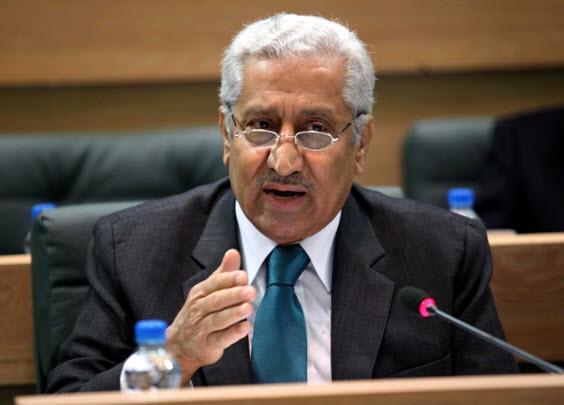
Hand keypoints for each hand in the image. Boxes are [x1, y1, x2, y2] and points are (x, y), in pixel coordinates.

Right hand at [166, 249, 254, 382]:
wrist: (180, 344)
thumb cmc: (199, 313)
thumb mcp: (208, 291)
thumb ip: (223, 273)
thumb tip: (233, 252)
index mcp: (200, 293)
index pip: (214, 284)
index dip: (228, 279)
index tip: (243, 276)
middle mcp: (199, 309)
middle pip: (216, 301)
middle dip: (233, 295)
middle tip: (250, 291)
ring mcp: (201, 328)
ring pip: (218, 319)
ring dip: (233, 313)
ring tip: (248, 308)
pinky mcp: (207, 345)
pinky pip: (220, 339)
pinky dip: (233, 334)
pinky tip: (245, 328)